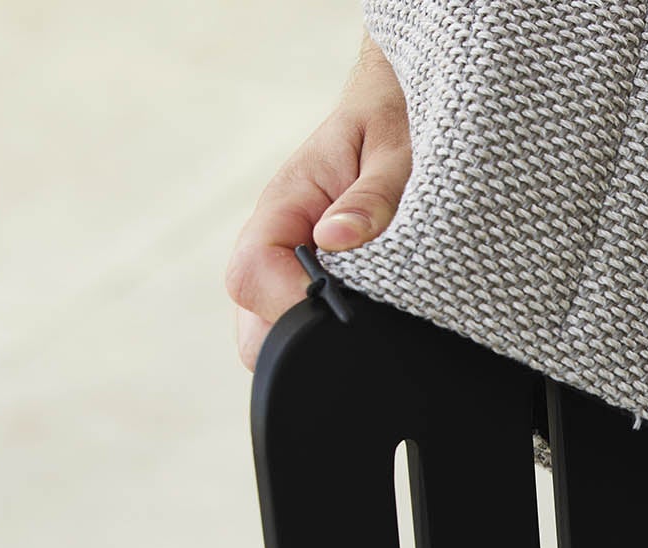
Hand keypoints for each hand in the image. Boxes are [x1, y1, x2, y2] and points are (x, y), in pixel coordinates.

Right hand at [225, 36, 409, 369]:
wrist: (396, 110)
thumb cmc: (395, 127)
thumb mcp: (395, 157)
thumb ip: (370, 200)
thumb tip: (336, 238)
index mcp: (285, 203)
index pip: (251, 273)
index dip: (288, 303)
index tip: (338, 311)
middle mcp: (276, 237)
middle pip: (251, 317)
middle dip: (296, 336)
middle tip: (359, 328)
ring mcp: (288, 261)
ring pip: (269, 326)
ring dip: (311, 334)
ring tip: (368, 319)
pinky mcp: (309, 276)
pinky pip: (298, 318)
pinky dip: (325, 329)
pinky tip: (365, 320)